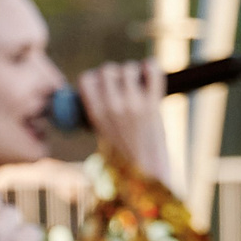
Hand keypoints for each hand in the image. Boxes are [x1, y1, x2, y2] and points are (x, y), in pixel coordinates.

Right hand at [77, 59, 171, 181]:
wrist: (146, 174)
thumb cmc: (124, 156)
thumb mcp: (101, 134)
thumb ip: (100, 112)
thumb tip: (103, 88)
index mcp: (95, 114)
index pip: (86, 79)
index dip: (95, 78)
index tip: (103, 85)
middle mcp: (112, 107)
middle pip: (107, 70)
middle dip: (115, 72)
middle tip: (123, 83)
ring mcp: (133, 105)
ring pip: (129, 68)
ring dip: (134, 70)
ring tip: (138, 81)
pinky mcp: (153, 105)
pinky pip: (153, 72)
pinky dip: (152, 67)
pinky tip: (151, 71)